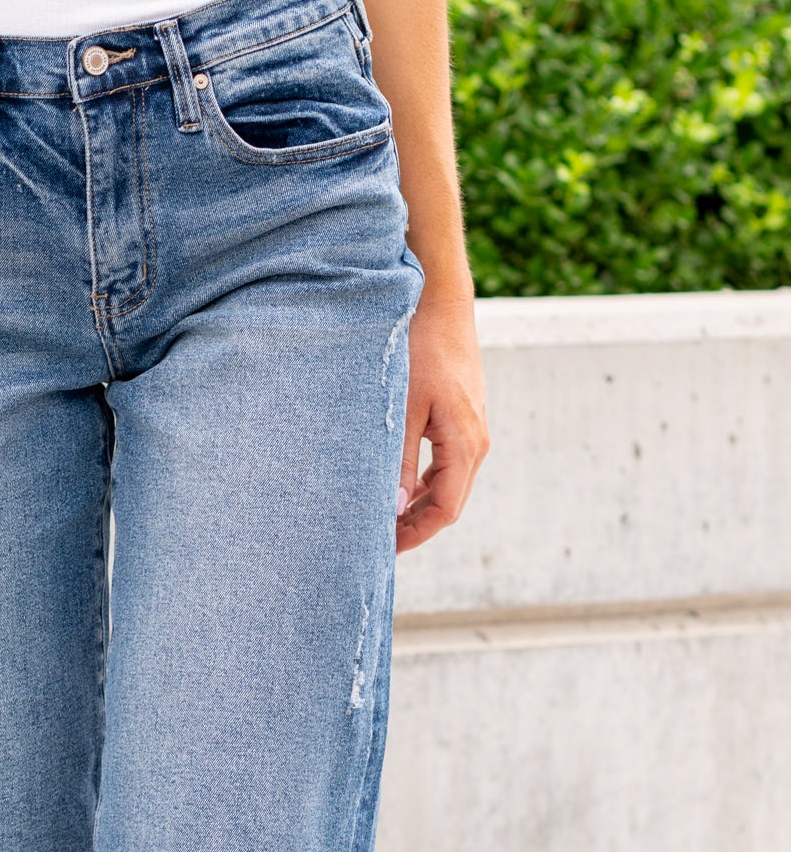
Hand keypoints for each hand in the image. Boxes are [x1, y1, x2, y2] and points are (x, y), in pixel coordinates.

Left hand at [396, 291, 488, 552]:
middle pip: (448, 503)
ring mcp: (471, 430)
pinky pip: (444, 463)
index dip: (414, 534)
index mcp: (466, 444)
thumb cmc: (420, 348)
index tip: (382, 549)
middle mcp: (475, 442)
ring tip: (381, 518)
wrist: (439, 302)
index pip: (444, 510)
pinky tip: (395, 485)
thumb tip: (391, 511)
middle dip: (414, 525)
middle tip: (376, 541)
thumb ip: (397, 461)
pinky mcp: (461, 418)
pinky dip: (421, 481)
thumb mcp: (402, 408)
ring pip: (446, 484)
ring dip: (416, 505)